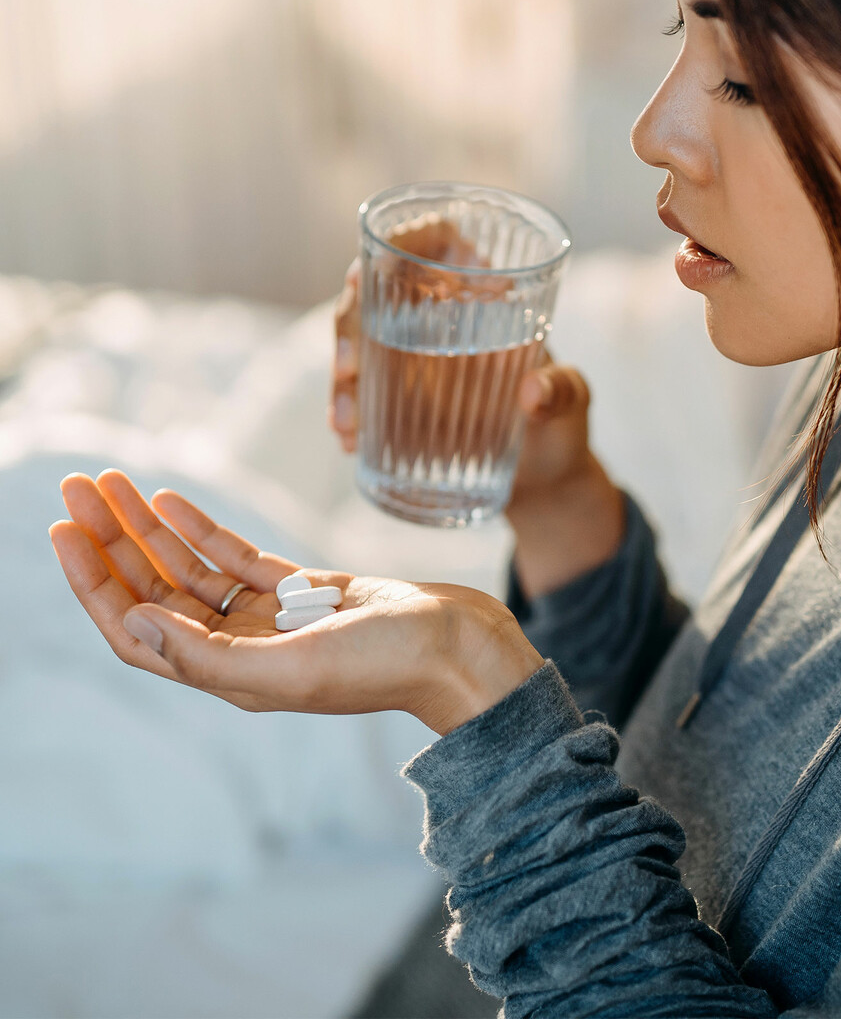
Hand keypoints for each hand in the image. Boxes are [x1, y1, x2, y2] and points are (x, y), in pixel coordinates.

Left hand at [48, 470, 544, 733]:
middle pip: (155, 590)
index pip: (137, 629)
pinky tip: (172, 498)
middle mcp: (241, 647)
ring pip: (191, 568)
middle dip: (112, 540)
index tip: (64, 531)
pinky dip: (202, 527)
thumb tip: (133, 624)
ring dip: (149, 526)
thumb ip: (211, 656)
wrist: (461, 646)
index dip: (95, 583)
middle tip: (76, 487)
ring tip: (112, 481)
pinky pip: (237, 556)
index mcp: (230, 675)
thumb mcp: (296, 668)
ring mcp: (272, 617)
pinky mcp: (305, 590)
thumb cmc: (390, 665)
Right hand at [330, 222, 624, 568]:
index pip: (438, 240)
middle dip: (351, 323)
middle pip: (378, 291)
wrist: (547, 486)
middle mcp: (443, 317)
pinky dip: (347, 412)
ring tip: (348, 424)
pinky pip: (360, 394)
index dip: (403, 238)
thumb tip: (533, 393)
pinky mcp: (400, 401)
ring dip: (342, 378)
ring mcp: (414, 358)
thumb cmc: (564, 429)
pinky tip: (348, 439)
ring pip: (359, 343)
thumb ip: (564, 393)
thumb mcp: (573, 404)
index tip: (374, 266)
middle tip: (351, 369)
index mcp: (486, 295)